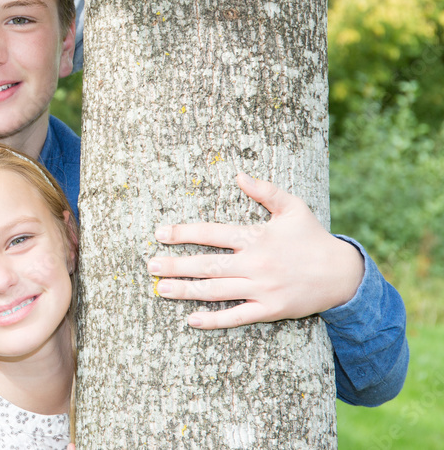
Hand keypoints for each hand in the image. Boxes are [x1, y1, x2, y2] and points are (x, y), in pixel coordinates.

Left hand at [147, 173, 363, 329]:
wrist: (343, 275)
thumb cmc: (313, 238)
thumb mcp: (293, 208)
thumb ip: (265, 191)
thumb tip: (238, 174)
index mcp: (256, 237)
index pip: (212, 233)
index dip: (184, 233)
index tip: (160, 234)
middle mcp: (255, 263)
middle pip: (207, 264)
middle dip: (176, 265)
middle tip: (150, 266)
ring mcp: (262, 288)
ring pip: (216, 291)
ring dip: (186, 291)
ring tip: (160, 290)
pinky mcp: (270, 310)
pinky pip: (237, 317)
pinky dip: (214, 319)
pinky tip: (191, 319)